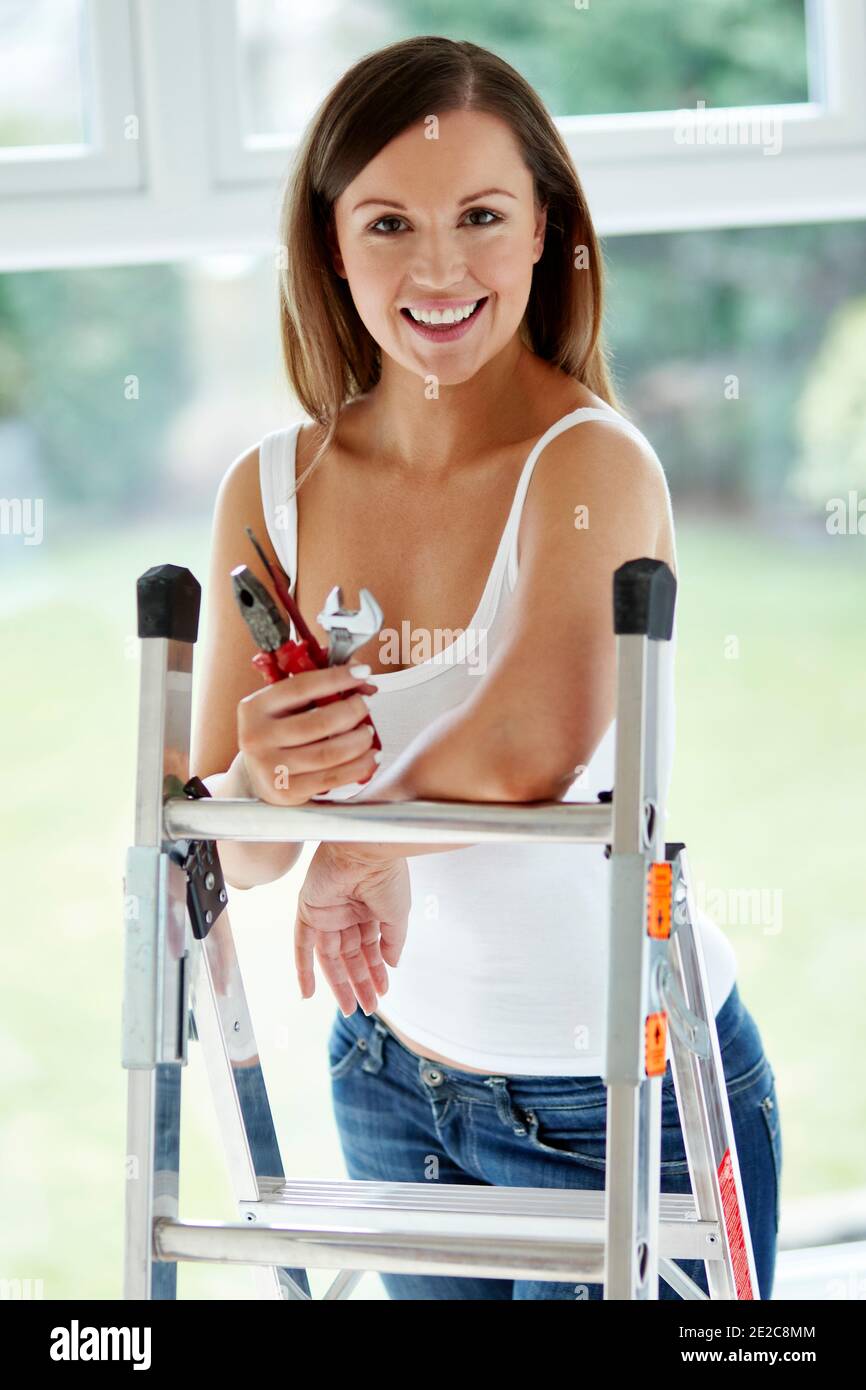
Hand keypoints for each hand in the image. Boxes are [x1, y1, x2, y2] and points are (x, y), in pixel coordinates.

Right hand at [237, 663, 379, 805]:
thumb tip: (360, 674)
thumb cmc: (278, 734)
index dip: (336, 678)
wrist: (258, 777)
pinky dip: (359, 766)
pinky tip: (371, 757)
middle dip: (353, 711)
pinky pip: (333, 778)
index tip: (362, 673)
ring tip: (368, 733)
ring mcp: (271, 768)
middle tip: (366, 705)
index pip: (301, 687)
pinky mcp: (287, 792)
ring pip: (329, 753)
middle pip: (320, 722)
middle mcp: (258, 737)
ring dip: (359, 740)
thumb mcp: (286, 707)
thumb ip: (317, 687)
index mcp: (255, 708)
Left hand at [294, 842, 409, 1015]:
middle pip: (351, 956)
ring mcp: (327, 912)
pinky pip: (302, 945)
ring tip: (351, 1008)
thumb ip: (393, 941)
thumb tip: (392, 964)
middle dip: (359, 983)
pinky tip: (307, 994)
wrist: (368, 851)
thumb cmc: (387, 875)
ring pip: (331, 956)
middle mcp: (348, 912)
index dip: (376, 972)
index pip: (371, 948)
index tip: (383, 992)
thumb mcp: (397, 915)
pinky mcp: (308, 910)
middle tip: (368, 1007)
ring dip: (340, 983)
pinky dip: (303, 969)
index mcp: (370, 910)